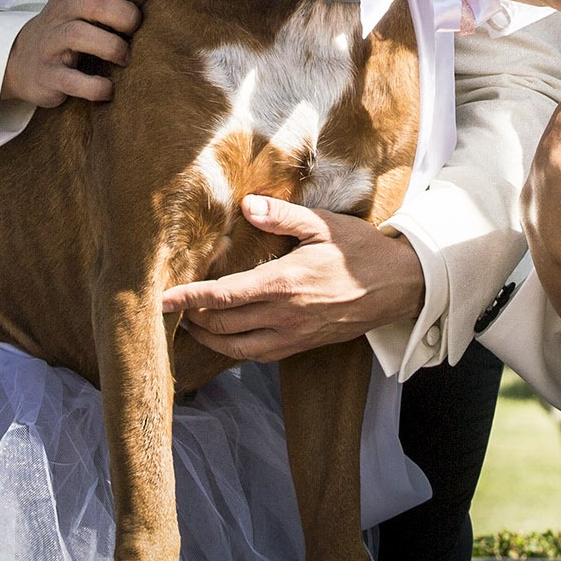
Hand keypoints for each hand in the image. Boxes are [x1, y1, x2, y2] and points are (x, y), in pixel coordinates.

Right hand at [0, 0, 151, 106]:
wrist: (22, 60)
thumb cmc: (67, 28)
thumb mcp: (90, 0)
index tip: (147, 4)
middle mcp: (62, 10)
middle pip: (95, 1)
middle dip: (126, 17)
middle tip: (137, 34)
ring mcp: (51, 41)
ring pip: (79, 34)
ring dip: (112, 48)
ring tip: (124, 58)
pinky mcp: (47, 75)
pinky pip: (71, 79)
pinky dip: (95, 86)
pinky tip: (108, 88)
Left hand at [158, 196, 424, 361]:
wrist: (398, 286)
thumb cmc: (361, 250)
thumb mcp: (323, 224)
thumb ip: (282, 216)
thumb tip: (247, 205)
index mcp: (284, 283)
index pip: (223, 296)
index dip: (189, 299)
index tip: (162, 300)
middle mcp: (284, 315)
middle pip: (223, 326)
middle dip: (192, 319)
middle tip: (172, 308)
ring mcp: (293, 335)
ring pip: (237, 348)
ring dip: (209, 339)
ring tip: (191, 325)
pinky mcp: (303, 345)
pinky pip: (259, 355)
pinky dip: (235, 350)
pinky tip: (227, 338)